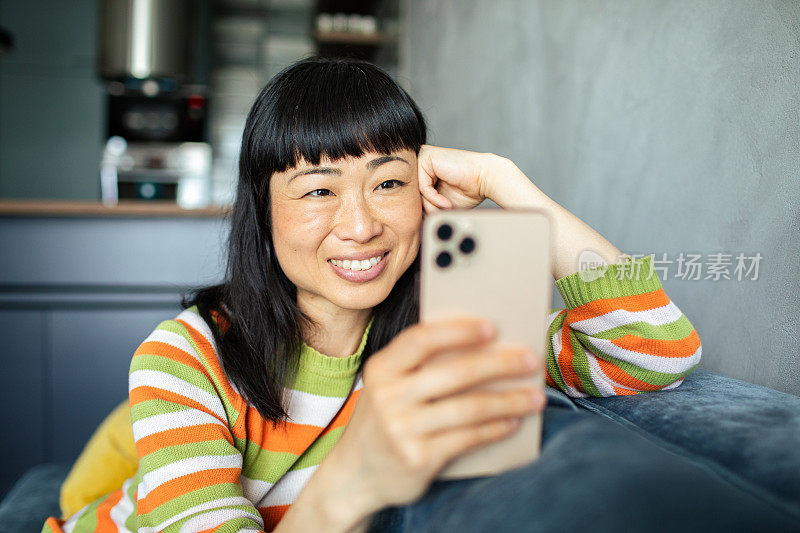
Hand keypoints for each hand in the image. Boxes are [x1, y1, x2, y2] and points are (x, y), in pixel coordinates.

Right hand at [328, 317, 546, 512]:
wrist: (354, 476)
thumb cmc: (384, 421)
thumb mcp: (388, 387)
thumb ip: (419, 367)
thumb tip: (484, 346)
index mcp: (381, 369)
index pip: (421, 339)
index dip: (459, 331)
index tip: (492, 327)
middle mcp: (388, 397)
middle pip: (455, 373)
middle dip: (500, 365)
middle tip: (531, 360)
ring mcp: (402, 430)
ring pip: (468, 408)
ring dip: (509, 400)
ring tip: (536, 396)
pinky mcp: (418, 459)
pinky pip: (468, 438)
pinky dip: (496, 428)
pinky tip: (514, 422)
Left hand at [417, 145, 497, 212]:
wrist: (486, 179)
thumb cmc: (468, 191)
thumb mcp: (441, 202)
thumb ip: (425, 205)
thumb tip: (410, 219)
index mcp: (424, 170)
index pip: (413, 194)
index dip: (425, 209)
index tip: (439, 216)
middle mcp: (421, 162)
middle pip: (412, 193)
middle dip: (427, 208)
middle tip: (441, 215)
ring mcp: (423, 157)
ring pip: (416, 191)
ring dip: (431, 206)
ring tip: (446, 209)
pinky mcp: (426, 157)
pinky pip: (423, 187)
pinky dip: (435, 199)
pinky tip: (447, 203)